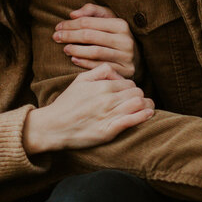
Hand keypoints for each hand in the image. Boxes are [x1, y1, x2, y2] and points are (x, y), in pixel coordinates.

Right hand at [23, 65, 154, 154]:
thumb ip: (99, 71)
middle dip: (139, 96)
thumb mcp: (80, 80)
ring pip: (139, 104)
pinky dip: (144, 116)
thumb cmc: (66, 104)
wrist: (53, 126)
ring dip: (146, 105)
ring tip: (146, 108)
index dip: (132, 89)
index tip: (129, 95)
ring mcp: (109, 114)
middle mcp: (107, 98)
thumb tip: (116, 72)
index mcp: (102, 85)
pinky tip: (148, 114)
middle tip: (137, 102)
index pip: (129, 83)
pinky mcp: (109, 130)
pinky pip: (133, 120)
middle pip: (137, 92)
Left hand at [53, 4, 139, 78]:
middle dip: (70, 36)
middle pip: (90, 36)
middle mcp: (125, 40)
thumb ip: (91, 12)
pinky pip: (100, 66)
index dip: (70, 24)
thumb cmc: (116, 36)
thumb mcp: (108, 19)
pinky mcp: (124, 71)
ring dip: (76, 50)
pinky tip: (74, 60)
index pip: (89, 22)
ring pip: (95, 52)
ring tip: (65, 49)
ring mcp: (126, 57)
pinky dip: (84, 63)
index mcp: (121, 24)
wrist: (136, 58)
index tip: (58, 27)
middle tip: (56, 37)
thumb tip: (73, 14)